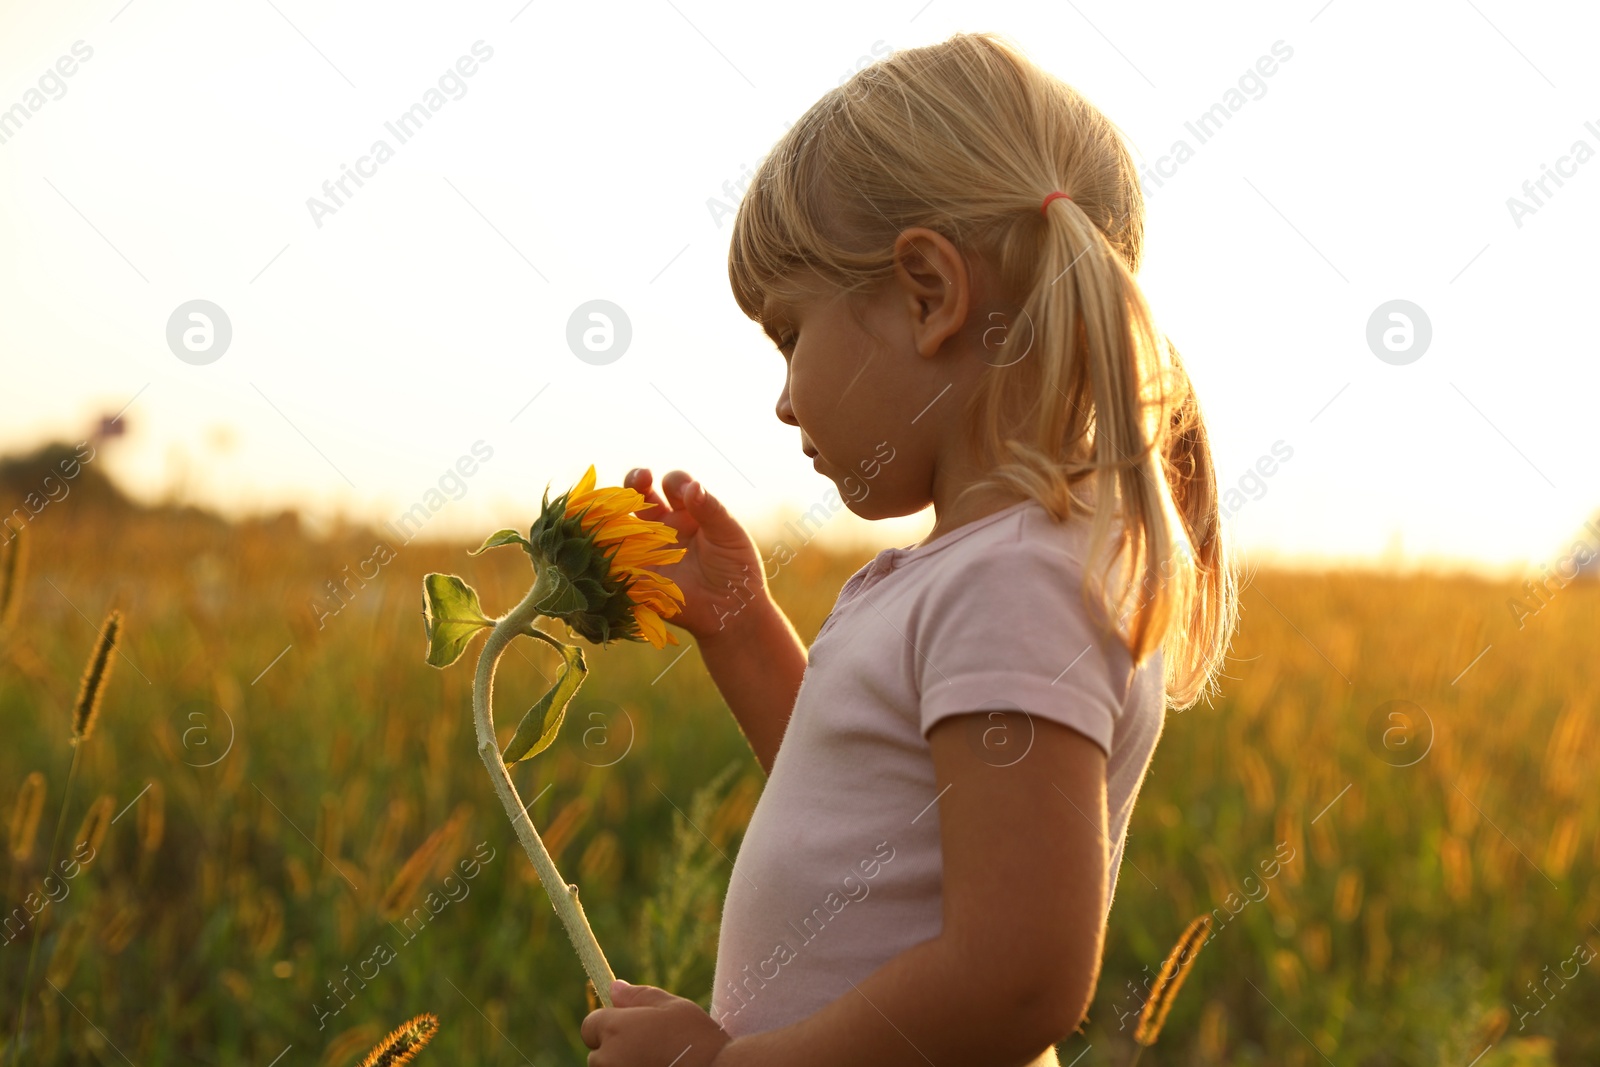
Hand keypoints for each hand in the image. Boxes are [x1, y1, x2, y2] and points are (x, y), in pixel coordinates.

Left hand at [581, 979, 732, 1066]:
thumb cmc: (695, 1038)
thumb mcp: (672, 1007)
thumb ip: (639, 997)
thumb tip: (614, 988)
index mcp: (615, 1029)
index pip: (590, 1026)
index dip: (607, 1025)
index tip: (630, 1028)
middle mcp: (607, 1059)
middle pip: (597, 1053)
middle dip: (615, 1048)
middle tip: (649, 1047)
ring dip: (623, 1064)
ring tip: (656, 1061)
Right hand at [623, 468, 768, 643]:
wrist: (732, 611)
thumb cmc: (737, 569)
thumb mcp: (729, 534)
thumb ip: (711, 510)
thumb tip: (692, 486)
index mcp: (690, 511)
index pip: (675, 484)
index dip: (676, 482)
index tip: (685, 492)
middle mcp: (666, 525)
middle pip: (642, 494)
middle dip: (637, 480)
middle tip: (642, 477)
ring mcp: (650, 548)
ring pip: (625, 521)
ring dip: (618, 510)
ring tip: (619, 507)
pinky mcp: (640, 572)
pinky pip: (618, 556)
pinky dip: (609, 546)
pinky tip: (608, 537)